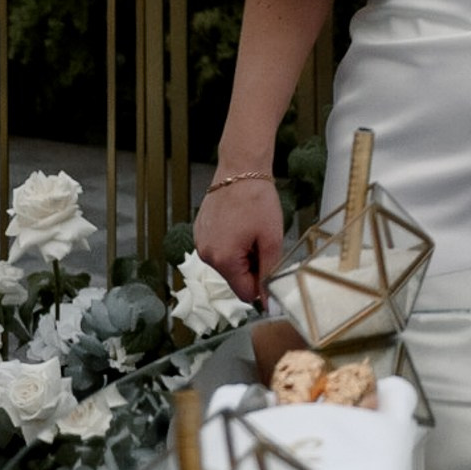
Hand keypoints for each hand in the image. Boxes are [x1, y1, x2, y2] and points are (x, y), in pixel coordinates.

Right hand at [195, 175, 284, 302]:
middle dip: (251, 266)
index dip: (261, 285)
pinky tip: (239, 224)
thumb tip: (267, 301)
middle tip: (261, 241)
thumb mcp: (271, 239)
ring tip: (250, 230)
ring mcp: (200, 242)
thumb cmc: (257, 200)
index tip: (271, 265)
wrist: (240, 168)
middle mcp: (206, 255)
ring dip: (241, 254)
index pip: (244, 293)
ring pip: (227, 263)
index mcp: (223, 260)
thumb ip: (269, 272)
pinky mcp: (199, 231)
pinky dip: (231, 243)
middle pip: (234, 278)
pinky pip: (218, 248)